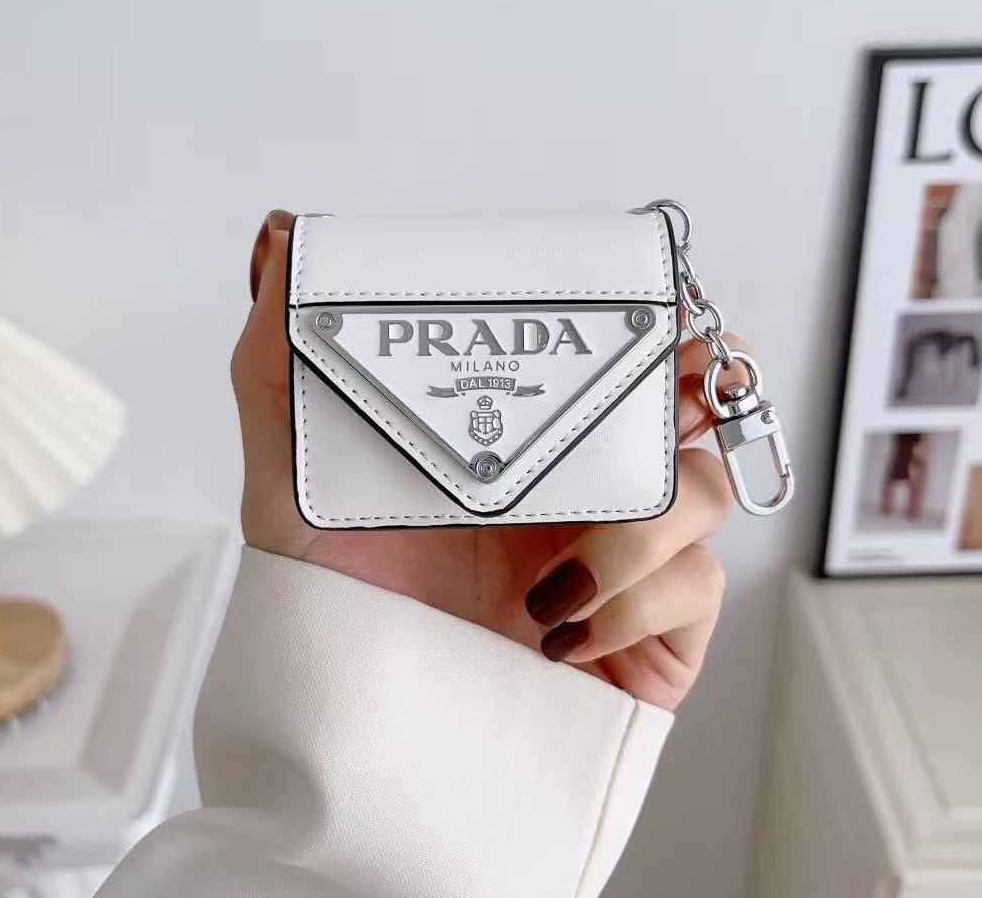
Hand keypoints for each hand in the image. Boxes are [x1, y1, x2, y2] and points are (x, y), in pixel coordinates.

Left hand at [232, 211, 744, 710]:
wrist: (362, 742)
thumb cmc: (333, 612)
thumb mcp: (292, 483)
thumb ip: (277, 365)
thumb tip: (280, 239)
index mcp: (523, 445)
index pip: (613, 361)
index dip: (651, 323)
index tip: (647, 300)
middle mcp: (582, 493)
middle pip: (691, 409)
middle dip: (700, 386)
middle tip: (672, 385)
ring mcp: (625, 562)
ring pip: (703, 493)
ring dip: (642, 521)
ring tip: (552, 573)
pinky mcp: (653, 635)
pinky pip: (696, 587)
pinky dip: (635, 598)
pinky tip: (563, 629)